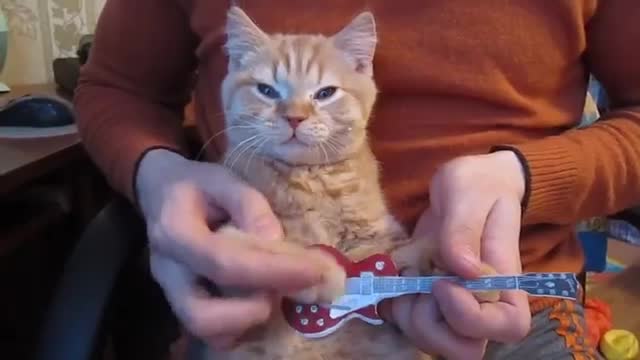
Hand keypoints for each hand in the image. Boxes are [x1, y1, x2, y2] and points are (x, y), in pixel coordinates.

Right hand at [136, 149, 331, 348]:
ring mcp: (170, 293)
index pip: (225, 262)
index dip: (273, 271)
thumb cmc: (196, 185)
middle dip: (251, 311)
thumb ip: (251, 207)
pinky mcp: (182, 305)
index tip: (314, 270)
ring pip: (206, 332)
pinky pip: (212, 333)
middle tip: (287, 290)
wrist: (160, 193)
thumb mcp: (224, 180)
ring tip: (275, 292)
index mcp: (174, 232)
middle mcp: (167, 271)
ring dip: (248, 321)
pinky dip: (241, 325)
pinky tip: (261, 298)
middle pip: (202, 315)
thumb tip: (277, 243)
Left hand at [384, 151, 531, 358]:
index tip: (442, 283)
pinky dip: (393, 308)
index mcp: (504, 279)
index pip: (508, 326)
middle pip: (466, 348)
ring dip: (408, 316)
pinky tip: (393, 278)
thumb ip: (463, 228)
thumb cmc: (478, 185)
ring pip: (433, 342)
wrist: (469, 185)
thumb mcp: (467, 192)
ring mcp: (452, 304)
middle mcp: (481, 301)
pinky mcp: (428, 299)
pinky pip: (408, 323)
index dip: (472, 318)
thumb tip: (464, 270)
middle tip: (419, 285)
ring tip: (405, 276)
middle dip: (431, 325)